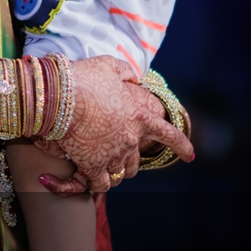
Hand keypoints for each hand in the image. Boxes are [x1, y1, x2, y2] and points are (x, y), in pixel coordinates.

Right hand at [35, 56, 193, 195]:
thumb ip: (126, 74)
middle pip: (137, 161)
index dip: (181, 146)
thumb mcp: (110, 67)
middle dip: (130, 161)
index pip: (169, 134)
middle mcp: (131, 139)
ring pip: (120, 173)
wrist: (61, 97)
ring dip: (114, 171)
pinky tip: (88, 177)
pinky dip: (96, 182)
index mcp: (140, 116)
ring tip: (102, 166)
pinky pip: (100, 184)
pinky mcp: (93, 166)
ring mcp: (113, 155)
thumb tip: (132, 78)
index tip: (190, 156)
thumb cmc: (85, 79)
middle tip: (117, 155)